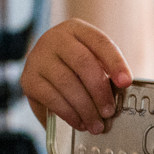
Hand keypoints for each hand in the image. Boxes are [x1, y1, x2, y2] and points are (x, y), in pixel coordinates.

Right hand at [22, 18, 130, 133]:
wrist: (46, 67)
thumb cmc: (76, 66)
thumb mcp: (92, 59)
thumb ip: (105, 71)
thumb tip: (120, 93)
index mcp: (77, 29)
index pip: (100, 42)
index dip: (115, 63)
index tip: (126, 82)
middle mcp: (54, 38)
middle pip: (83, 63)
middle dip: (100, 91)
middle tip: (109, 112)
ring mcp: (38, 58)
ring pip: (67, 83)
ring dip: (85, 108)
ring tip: (96, 124)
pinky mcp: (28, 79)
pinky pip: (51, 98)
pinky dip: (69, 113)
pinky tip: (79, 122)